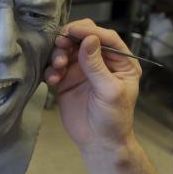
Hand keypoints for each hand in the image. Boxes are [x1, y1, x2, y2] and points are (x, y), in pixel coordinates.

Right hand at [43, 19, 142, 154]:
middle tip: (60, 45)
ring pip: (67, 50)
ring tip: (57, 67)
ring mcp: (82, 69)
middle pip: (83, 38)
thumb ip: (97, 66)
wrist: (99, 143)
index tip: (73, 30)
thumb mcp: (109, 91)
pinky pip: (55, 67)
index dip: (89, 30)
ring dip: (58, 54)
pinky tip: (52, 80)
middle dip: (70, 39)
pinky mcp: (67, 80)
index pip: (106, 37)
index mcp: (120, 61)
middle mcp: (101, 61)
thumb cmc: (113, 119)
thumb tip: (89, 39)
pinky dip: (51, 69)